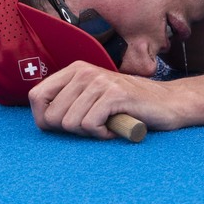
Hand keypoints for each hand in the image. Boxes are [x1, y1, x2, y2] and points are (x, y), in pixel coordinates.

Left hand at [28, 61, 183, 138]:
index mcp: (75, 69)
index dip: (44, 118)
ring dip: (90, 132)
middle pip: (52, 115)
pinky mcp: (115, 94)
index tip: (65, 125)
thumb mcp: (93, 96)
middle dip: (71, 129)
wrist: (168, 102)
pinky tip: (116, 126)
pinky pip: (90, 124)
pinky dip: (102, 133)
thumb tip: (41, 117)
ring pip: (71, 123)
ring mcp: (101, 81)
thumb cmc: (127, 105)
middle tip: (93, 124)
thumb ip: (68, 100)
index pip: (36, 96)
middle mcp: (85, 71)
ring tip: (107, 123)